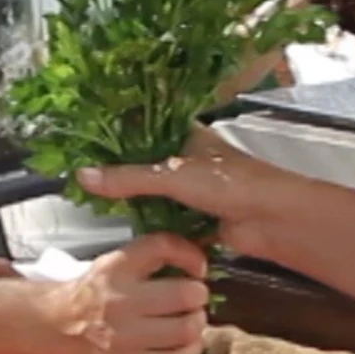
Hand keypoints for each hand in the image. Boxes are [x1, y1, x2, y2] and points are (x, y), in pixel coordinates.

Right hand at [47, 232, 209, 353]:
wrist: (59, 325)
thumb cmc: (97, 291)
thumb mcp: (118, 261)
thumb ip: (155, 254)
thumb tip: (200, 263)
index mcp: (117, 268)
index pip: (163, 247)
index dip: (191, 256)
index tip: (198, 268)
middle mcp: (121, 300)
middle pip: (185, 294)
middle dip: (199, 295)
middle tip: (195, 299)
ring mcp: (124, 337)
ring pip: (186, 329)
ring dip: (198, 323)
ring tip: (191, 320)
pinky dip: (191, 350)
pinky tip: (187, 343)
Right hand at [79, 128, 293, 262]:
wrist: (272, 220)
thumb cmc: (231, 184)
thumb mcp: (172, 174)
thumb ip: (128, 178)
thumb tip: (83, 176)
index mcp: (188, 135)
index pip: (147, 128)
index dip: (120, 134)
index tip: (88, 140)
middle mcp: (191, 159)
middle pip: (149, 164)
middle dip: (124, 174)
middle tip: (88, 180)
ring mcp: (196, 190)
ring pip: (158, 194)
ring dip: (138, 201)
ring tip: (99, 203)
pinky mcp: (200, 217)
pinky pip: (169, 219)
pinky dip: (153, 223)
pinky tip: (128, 226)